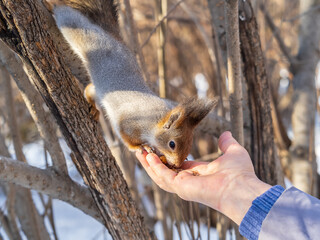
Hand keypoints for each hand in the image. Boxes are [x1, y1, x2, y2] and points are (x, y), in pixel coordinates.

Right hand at [136, 131, 270, 224]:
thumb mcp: (232, 152)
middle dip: (153, 161)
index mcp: (198, 174)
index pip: (178, 166)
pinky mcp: (180, 187)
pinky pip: (163, 176)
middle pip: (165, 171)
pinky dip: (154, 166)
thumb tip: (226, 133)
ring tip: (139, 151)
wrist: (241, 188)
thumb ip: (226, 143)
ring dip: (149, 164)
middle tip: (142, 149)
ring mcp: (183, 186)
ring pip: (160, 175)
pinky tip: (148, 156)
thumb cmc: (240, 174)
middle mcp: (188, 182)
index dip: (168, 157)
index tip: (159, 148)